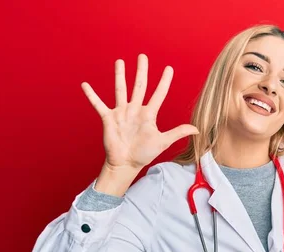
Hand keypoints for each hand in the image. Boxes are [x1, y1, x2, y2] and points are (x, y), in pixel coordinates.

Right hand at [81, 54, 198, 169]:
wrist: (126, 164)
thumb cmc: (144, 154)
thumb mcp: (163, 142)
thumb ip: (178, 133)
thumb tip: (197, 130)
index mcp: (149, 114)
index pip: (158, 94)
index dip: (164, 82)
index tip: (169, 69)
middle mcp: (135, 110)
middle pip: (139, 86)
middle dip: (141, 71)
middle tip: (143, 56)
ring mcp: (121, 113)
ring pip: (121, 90)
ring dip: (120, 75)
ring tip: (120, 61)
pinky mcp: (109, 119)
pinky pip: (99, 104)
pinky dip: (92, 95)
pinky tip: (85, 85)